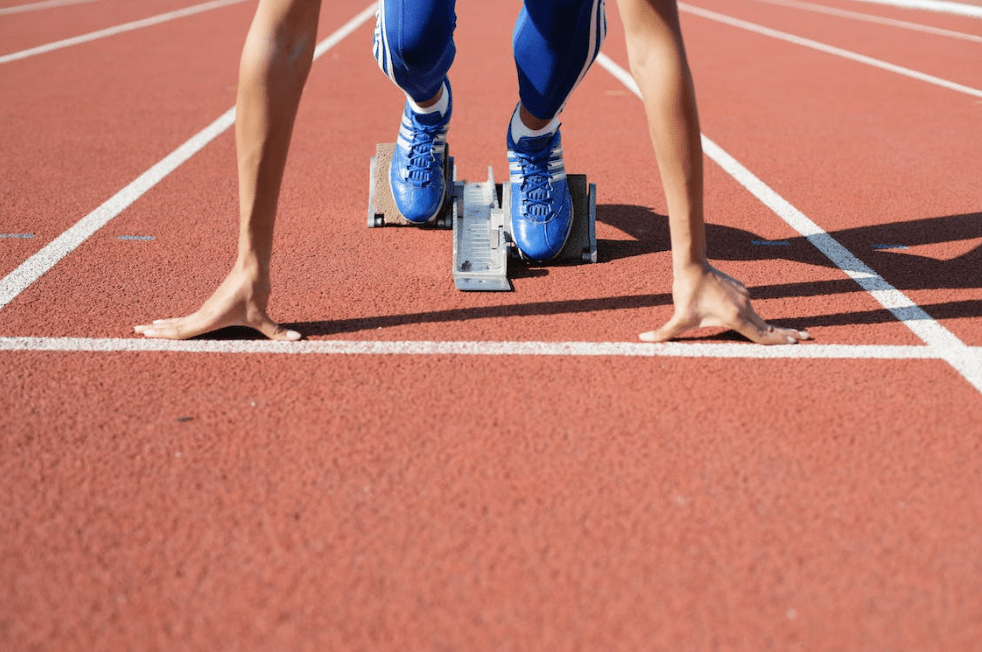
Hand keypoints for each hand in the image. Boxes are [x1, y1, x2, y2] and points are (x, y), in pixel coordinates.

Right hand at [134, 265, 300, 340]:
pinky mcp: (211, 306)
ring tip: (145, 328)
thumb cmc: (255, 290)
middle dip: (155, 331)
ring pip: (179, 321)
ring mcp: (206, 310)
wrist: (252, 266)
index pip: (181, 331)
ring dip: (162, 325)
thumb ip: (278, 332)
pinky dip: (175, 321)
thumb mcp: (264, 316)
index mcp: (209, 319)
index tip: (144, 336)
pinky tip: (170, 323)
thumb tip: (299, 342)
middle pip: (174, 326)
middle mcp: (203, 314)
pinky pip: (188, 317)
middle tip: (135, 332)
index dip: (163, 336)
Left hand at [641, 262, 809, 344]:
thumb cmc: (686, 293)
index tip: (797, 343)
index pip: (762, 334)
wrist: (692, 265)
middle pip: (768, 325)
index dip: (779, 341)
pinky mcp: (742, 290)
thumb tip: (640, 340)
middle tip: (807, 338)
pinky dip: (757, 317)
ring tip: (791, 334)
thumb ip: (662, 334)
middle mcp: (745, 306)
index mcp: (735, 317)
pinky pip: (750, 308)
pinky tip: (759, 322)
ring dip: (771, 327)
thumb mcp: (677, 318)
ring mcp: (746, 297)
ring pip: (759, 317)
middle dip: (787, 333)